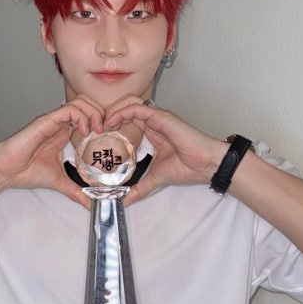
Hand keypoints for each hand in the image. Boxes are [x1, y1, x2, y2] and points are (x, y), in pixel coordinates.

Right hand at [0, 95, 104, 205]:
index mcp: (64, 133)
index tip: (108, 138)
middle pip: (87, 104)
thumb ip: (76, 191)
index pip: (88, 117)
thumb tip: (90, 204)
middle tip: (106, 131)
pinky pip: (69, 109)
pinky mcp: (46, 121)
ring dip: (93, 113)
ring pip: (80, 102)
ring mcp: (54, 121)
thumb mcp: (59, 182)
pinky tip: (84, 131)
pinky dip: (81, 116)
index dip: (101, 123)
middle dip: (101, 114)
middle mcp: (60, 124)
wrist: (6, 170)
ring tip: (97, 129)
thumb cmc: (26, 171)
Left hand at [102, 96, 226, 204]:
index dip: (112, 123)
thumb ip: (139, 188)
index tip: (99, 135)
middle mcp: (153, 121)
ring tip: (103, 124)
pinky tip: (112, 122)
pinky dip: (123, 111)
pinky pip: (138, 107)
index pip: (127, 119)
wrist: (205, 165)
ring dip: (114, 110)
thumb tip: (125, 201)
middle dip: (109, 114)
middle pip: (125, 107)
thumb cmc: (186, 168)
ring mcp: (157, 117)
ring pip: (130, 102)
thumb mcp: (155, 178)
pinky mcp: (161, 116)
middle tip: (97, 128)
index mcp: (152, 131)